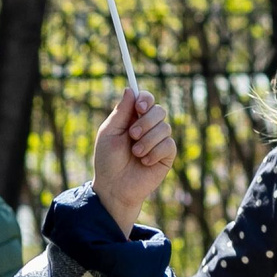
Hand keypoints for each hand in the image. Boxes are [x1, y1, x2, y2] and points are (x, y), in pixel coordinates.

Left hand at [92, 87, 175, 235]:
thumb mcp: (109, 133)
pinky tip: (145, 162)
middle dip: (146, 122)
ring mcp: (159, 141)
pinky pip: (168, 145)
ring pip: (164, 128)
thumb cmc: (108, 161)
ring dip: (147, 141)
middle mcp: (148, 127)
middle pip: (159, 110)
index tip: (139, 108)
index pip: (146, 100)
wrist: (114, 186)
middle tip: (132, 135)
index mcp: (133, 119)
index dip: (146, 100)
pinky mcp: (167, 155)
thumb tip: (130, 89)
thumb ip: (120, 112)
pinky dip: (154, 152)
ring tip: (135, 154)